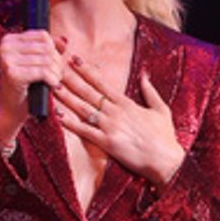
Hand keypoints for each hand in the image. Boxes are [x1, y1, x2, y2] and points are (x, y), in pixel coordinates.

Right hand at [0, 29, 66, 146]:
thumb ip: (50, 48)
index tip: (52, 64)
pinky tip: (52, 86)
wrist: (12, 110)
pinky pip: (43, 72)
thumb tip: (65, 40)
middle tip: (56, 75)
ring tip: (54, 81)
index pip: (42, 35)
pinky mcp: (13, 74)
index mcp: (8, 40)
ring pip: (46, 60)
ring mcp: (7, 60)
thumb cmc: (26, 86)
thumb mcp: (37, 63)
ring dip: (56, 72)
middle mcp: (5, 47)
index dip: (54, 49)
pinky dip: (52, 80)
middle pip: (46, 47)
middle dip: (56, 62)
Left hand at [54, 58, 183, 184]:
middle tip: (56, 67)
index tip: (75, 60)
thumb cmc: (164, 137)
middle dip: (71, 79)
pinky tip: (59, 116)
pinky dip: (71, 124)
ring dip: (67, 97)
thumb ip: (150, 91)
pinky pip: (85, 131)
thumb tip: (144, 75)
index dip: (87, 71)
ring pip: (84, 108)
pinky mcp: (107, 143)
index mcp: (126, 103)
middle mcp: (115, 112)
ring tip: (53, 87)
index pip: (102, 83)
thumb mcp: (161, 109)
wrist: (165, 160)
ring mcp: (110, 126)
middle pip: (88, 92)